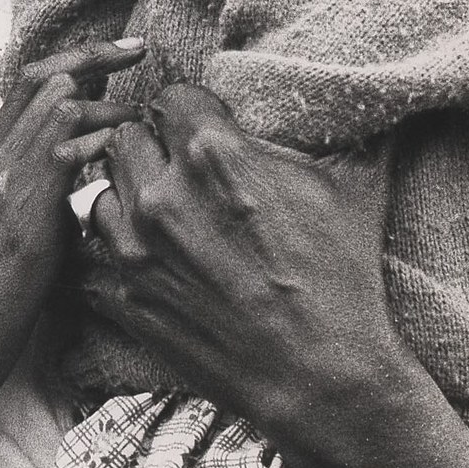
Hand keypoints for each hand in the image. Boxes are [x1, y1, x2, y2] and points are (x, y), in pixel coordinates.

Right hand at [0, 40, 143, 406]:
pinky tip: (124, 154)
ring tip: (144, 116)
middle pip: (42, 77)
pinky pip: (61, 152)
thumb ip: (40, 201)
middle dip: (96, 55)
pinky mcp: (20, 217)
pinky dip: (97, 142)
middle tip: (141, 50)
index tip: (120, 52)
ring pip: (55, 103)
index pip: (27, 84)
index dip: (75, 58)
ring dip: (108, 102)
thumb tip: (90, 189)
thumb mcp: (2, 235)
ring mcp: (3, 185)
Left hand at [88, 87, 403, 446]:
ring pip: (100, 189)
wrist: (324, 379)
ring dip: (126, 195)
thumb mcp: (357, 188)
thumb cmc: (343, 280)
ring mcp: (136, 248)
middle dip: (152, 148)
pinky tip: (147, 256)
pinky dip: (111, 249)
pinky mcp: (123, 294)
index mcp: (213, 154)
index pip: (171, 97)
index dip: (191, 113)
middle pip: (127, 137)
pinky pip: (92, 251)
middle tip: (179, 172)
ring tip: (160, 214)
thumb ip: (354, 126)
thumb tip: (376, 88)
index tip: (204, 131)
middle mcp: (162, 193)